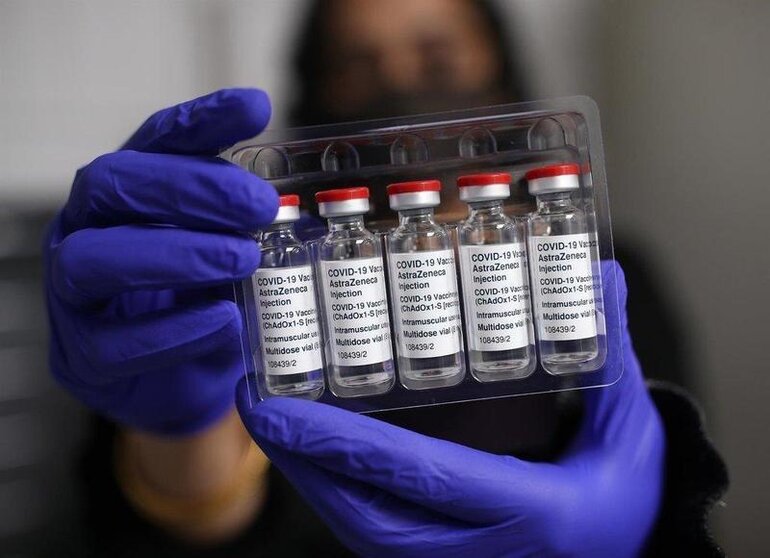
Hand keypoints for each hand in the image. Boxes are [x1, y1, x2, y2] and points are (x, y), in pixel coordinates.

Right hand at [45, 88, 277, 434]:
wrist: (183, 384)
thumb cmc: (203, 302)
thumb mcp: (227, 250)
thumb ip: (239, 220)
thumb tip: (278, 189)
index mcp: (125, 197)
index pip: (153, 143)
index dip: (200, 122)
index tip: (254, 108)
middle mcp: (86, 232)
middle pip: (112, 185)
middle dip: (188, 187)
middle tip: (259, 203)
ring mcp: (74, 296)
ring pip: (94, 259)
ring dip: (175, 253)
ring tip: (242, 257)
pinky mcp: (84, 357)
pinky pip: (115, 341)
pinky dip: (175, 329)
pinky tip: (225, 319)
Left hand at [237, 262, 665, 556]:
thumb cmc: (628, 500)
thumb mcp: (628, 429)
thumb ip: (612, 353)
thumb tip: (604, 278)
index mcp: (527, 512)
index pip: (420, 475)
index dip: (344, 443)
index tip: (279, 409)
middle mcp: (478, 548)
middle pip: (365, 514)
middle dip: (303, 461)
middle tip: (258, 406)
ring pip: (361, 529)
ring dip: (312, 477)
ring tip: (274, 423)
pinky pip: (374, 533)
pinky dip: (338, 493)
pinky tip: (317, 456)